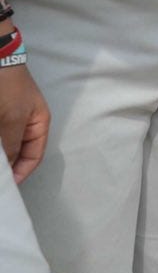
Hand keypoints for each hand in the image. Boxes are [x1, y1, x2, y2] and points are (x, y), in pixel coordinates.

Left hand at [0, 63, 49, 183]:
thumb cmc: (8, 86)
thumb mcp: (13, 118)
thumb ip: (11, 144)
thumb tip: (7, 168)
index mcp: (38, 124)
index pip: (33, 157)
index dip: (20, 174)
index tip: (6, 186)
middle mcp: (23, 124)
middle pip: (16, 153)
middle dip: (5, 166)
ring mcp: (6, 120)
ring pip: (4, 145)